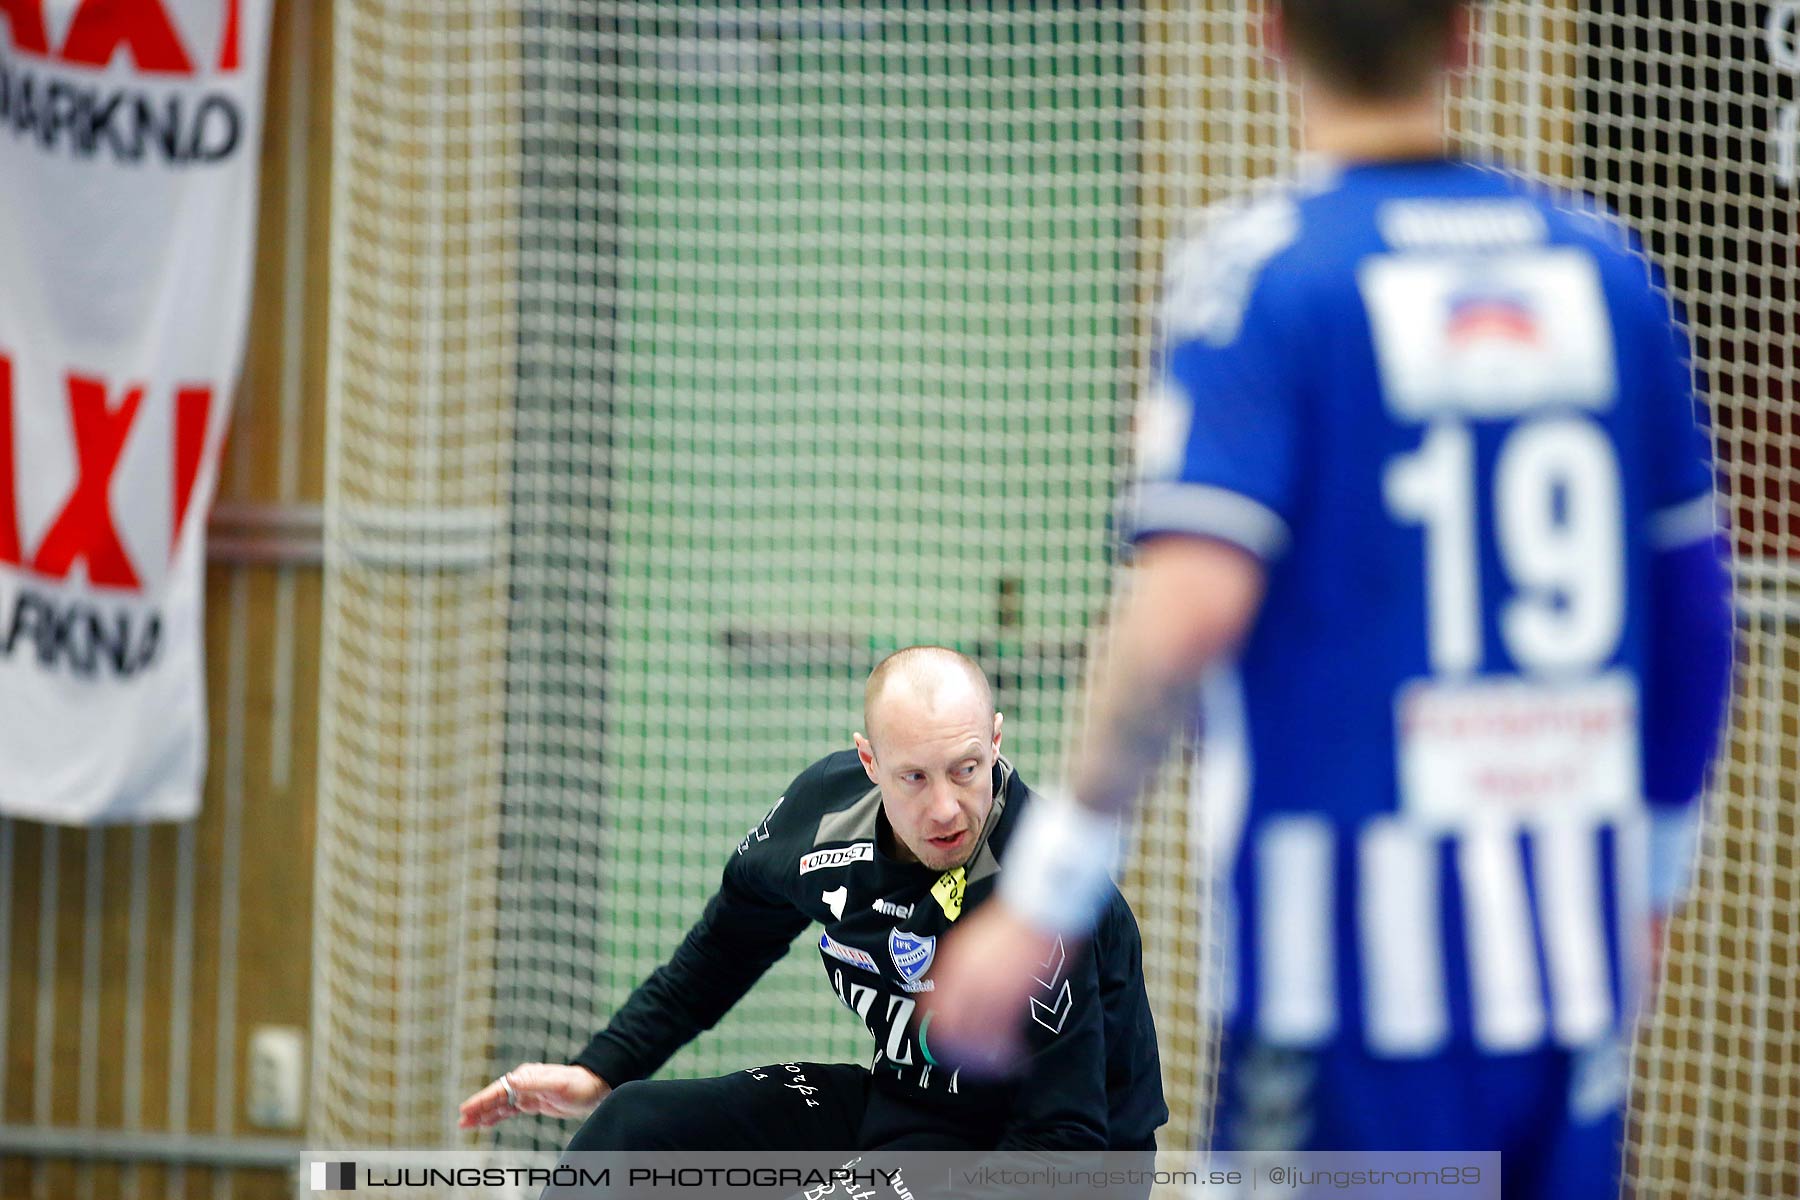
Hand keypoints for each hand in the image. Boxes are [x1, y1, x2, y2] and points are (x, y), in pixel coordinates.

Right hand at [457, 1063, 610, 1128]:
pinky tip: (486, 1123)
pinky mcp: (533, 1102)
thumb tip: (511, 1079)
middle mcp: (524, 1082)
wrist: (594, 1088)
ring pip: (500, 1104)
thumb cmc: (578, 1085)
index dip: (481, 1099)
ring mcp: (527, 1092)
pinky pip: (510, 1110)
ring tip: (467, 1124)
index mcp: (527, 1076)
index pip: (499, 1089)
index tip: (466, 1109)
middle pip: (496, 1096)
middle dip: (478, 1108)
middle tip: (461, 1121)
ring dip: (484, 1113)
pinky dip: (497, 1116)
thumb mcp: (557, 1084)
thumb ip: (534, 1083)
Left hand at [922, 900, 1060, 1077]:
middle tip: (974, 1059)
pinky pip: (1001, 1034)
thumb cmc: (1016, 921)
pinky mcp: (1009, 995)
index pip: (932, 1006)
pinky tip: (1017, 1057)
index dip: (941, 1028)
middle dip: (960, 1047)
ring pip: (973, 1035)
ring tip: (999, 1063)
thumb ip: (971, 967)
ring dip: (985, 1055)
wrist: (1038, 904)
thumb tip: (971, 989)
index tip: (952, 1040)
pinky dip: (1006, 1051)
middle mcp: (962, 976)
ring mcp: (984, 987)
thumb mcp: (981, 943)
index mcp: (953, 961)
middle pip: (948, 1026)